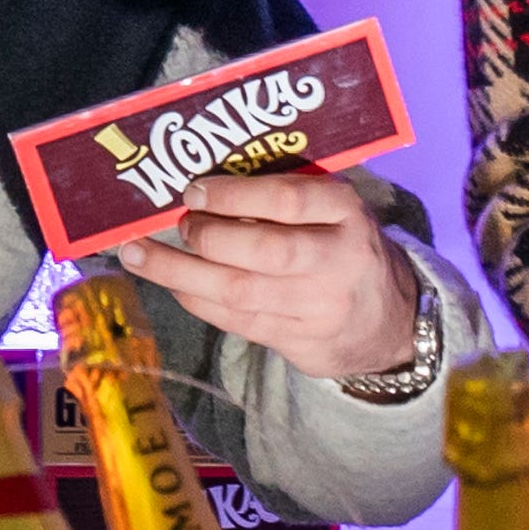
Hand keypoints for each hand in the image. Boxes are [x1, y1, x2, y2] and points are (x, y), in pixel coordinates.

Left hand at [106, 174, 420, 379]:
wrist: (389, 324)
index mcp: (347, 214)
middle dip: (209, 237)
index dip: (235, 194)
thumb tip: (203, 187)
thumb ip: (287, 197)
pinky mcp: (298, 342)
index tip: (194, 190)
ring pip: (240, 292)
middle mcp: (337, 261)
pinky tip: (171, 283)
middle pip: (265, 250)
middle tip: (179, 224)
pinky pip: (235, 321)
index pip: (290, 200)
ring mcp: (319, 308)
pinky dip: (195, 300)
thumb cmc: (345, 249)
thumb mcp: (336, 212)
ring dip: (180, 273)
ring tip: (139, 255)